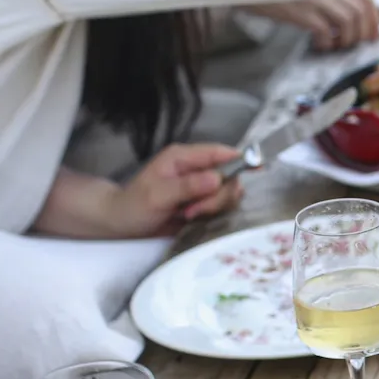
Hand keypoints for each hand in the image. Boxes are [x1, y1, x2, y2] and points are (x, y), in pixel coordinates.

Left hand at [112, 144, 244, 236]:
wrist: (121, 224)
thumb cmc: (133, 206)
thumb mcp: (157, 195)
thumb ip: (188, 186)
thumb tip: (217, 178)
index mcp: (184, 158)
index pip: (220, 153)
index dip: (240, 160)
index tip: (257, 169)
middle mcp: (196, 169)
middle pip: (229, 177)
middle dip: (218, 196)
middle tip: (195, 209)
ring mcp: (200, 187)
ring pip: (228, 194)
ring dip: (214, 207)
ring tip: (188, 215)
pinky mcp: (202, 203)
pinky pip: (222, 207)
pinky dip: (212, 215)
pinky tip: (193, 219)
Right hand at [247, 0, 378, 50]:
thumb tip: (352, 19)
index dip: (374, 20)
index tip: (372, 35)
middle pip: (361, 12)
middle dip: (362, 34)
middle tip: (352, 45)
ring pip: (348, 21)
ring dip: (345, 39)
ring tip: (333, 45)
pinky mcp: (300, 9)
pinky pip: (325, 30)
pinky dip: (326, 42)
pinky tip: (317, 44)